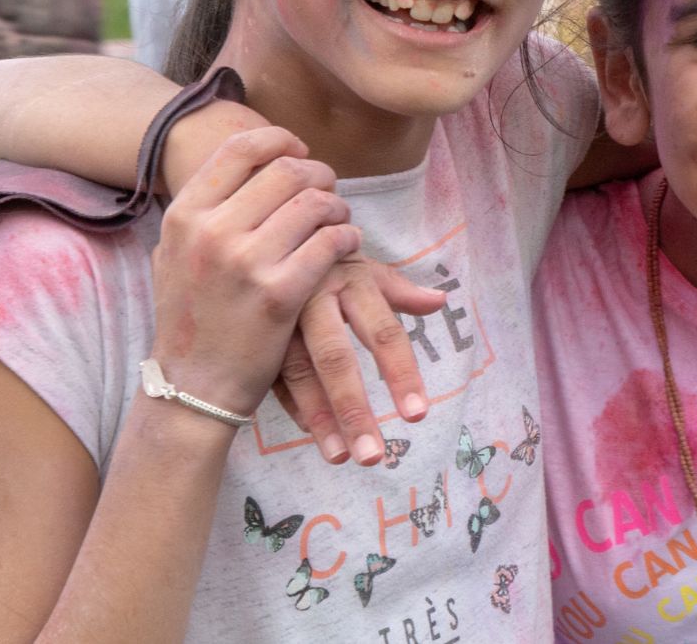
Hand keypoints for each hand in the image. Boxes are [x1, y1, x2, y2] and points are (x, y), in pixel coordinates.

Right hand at [149, 127, 362, 417]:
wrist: (193, 388)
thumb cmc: (190, 317)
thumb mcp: (176, 254)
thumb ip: (204, 207)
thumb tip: (246, 158)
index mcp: (184, 215)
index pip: (239, 149)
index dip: (279, 140)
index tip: (300, 149)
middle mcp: (210, 232)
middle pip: (286, 170)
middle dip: (319, 174)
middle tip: (329, 189)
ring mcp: (244, 262)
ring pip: (314, 203)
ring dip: (337, 206)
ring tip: (338, 220)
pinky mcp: (278, 294)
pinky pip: (331, 242)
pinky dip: (348, 237)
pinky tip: (347, 245)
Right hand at [272, 257, 447, 465]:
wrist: (265, 238)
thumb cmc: (328, 260)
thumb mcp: (362, 267)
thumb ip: (398, 289)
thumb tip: (440, 301)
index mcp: (350, 281)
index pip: (382, 332)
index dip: (401, 372)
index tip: (418, 414)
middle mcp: (314, 301)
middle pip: (336, 358)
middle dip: (354, 409)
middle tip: (374, 456)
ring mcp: (280, 321)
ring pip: (300, 373)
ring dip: (320, 418)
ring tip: (342, 457)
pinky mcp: (256, 337)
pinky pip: (272, 376)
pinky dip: (291, 404)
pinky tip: (310, 432)